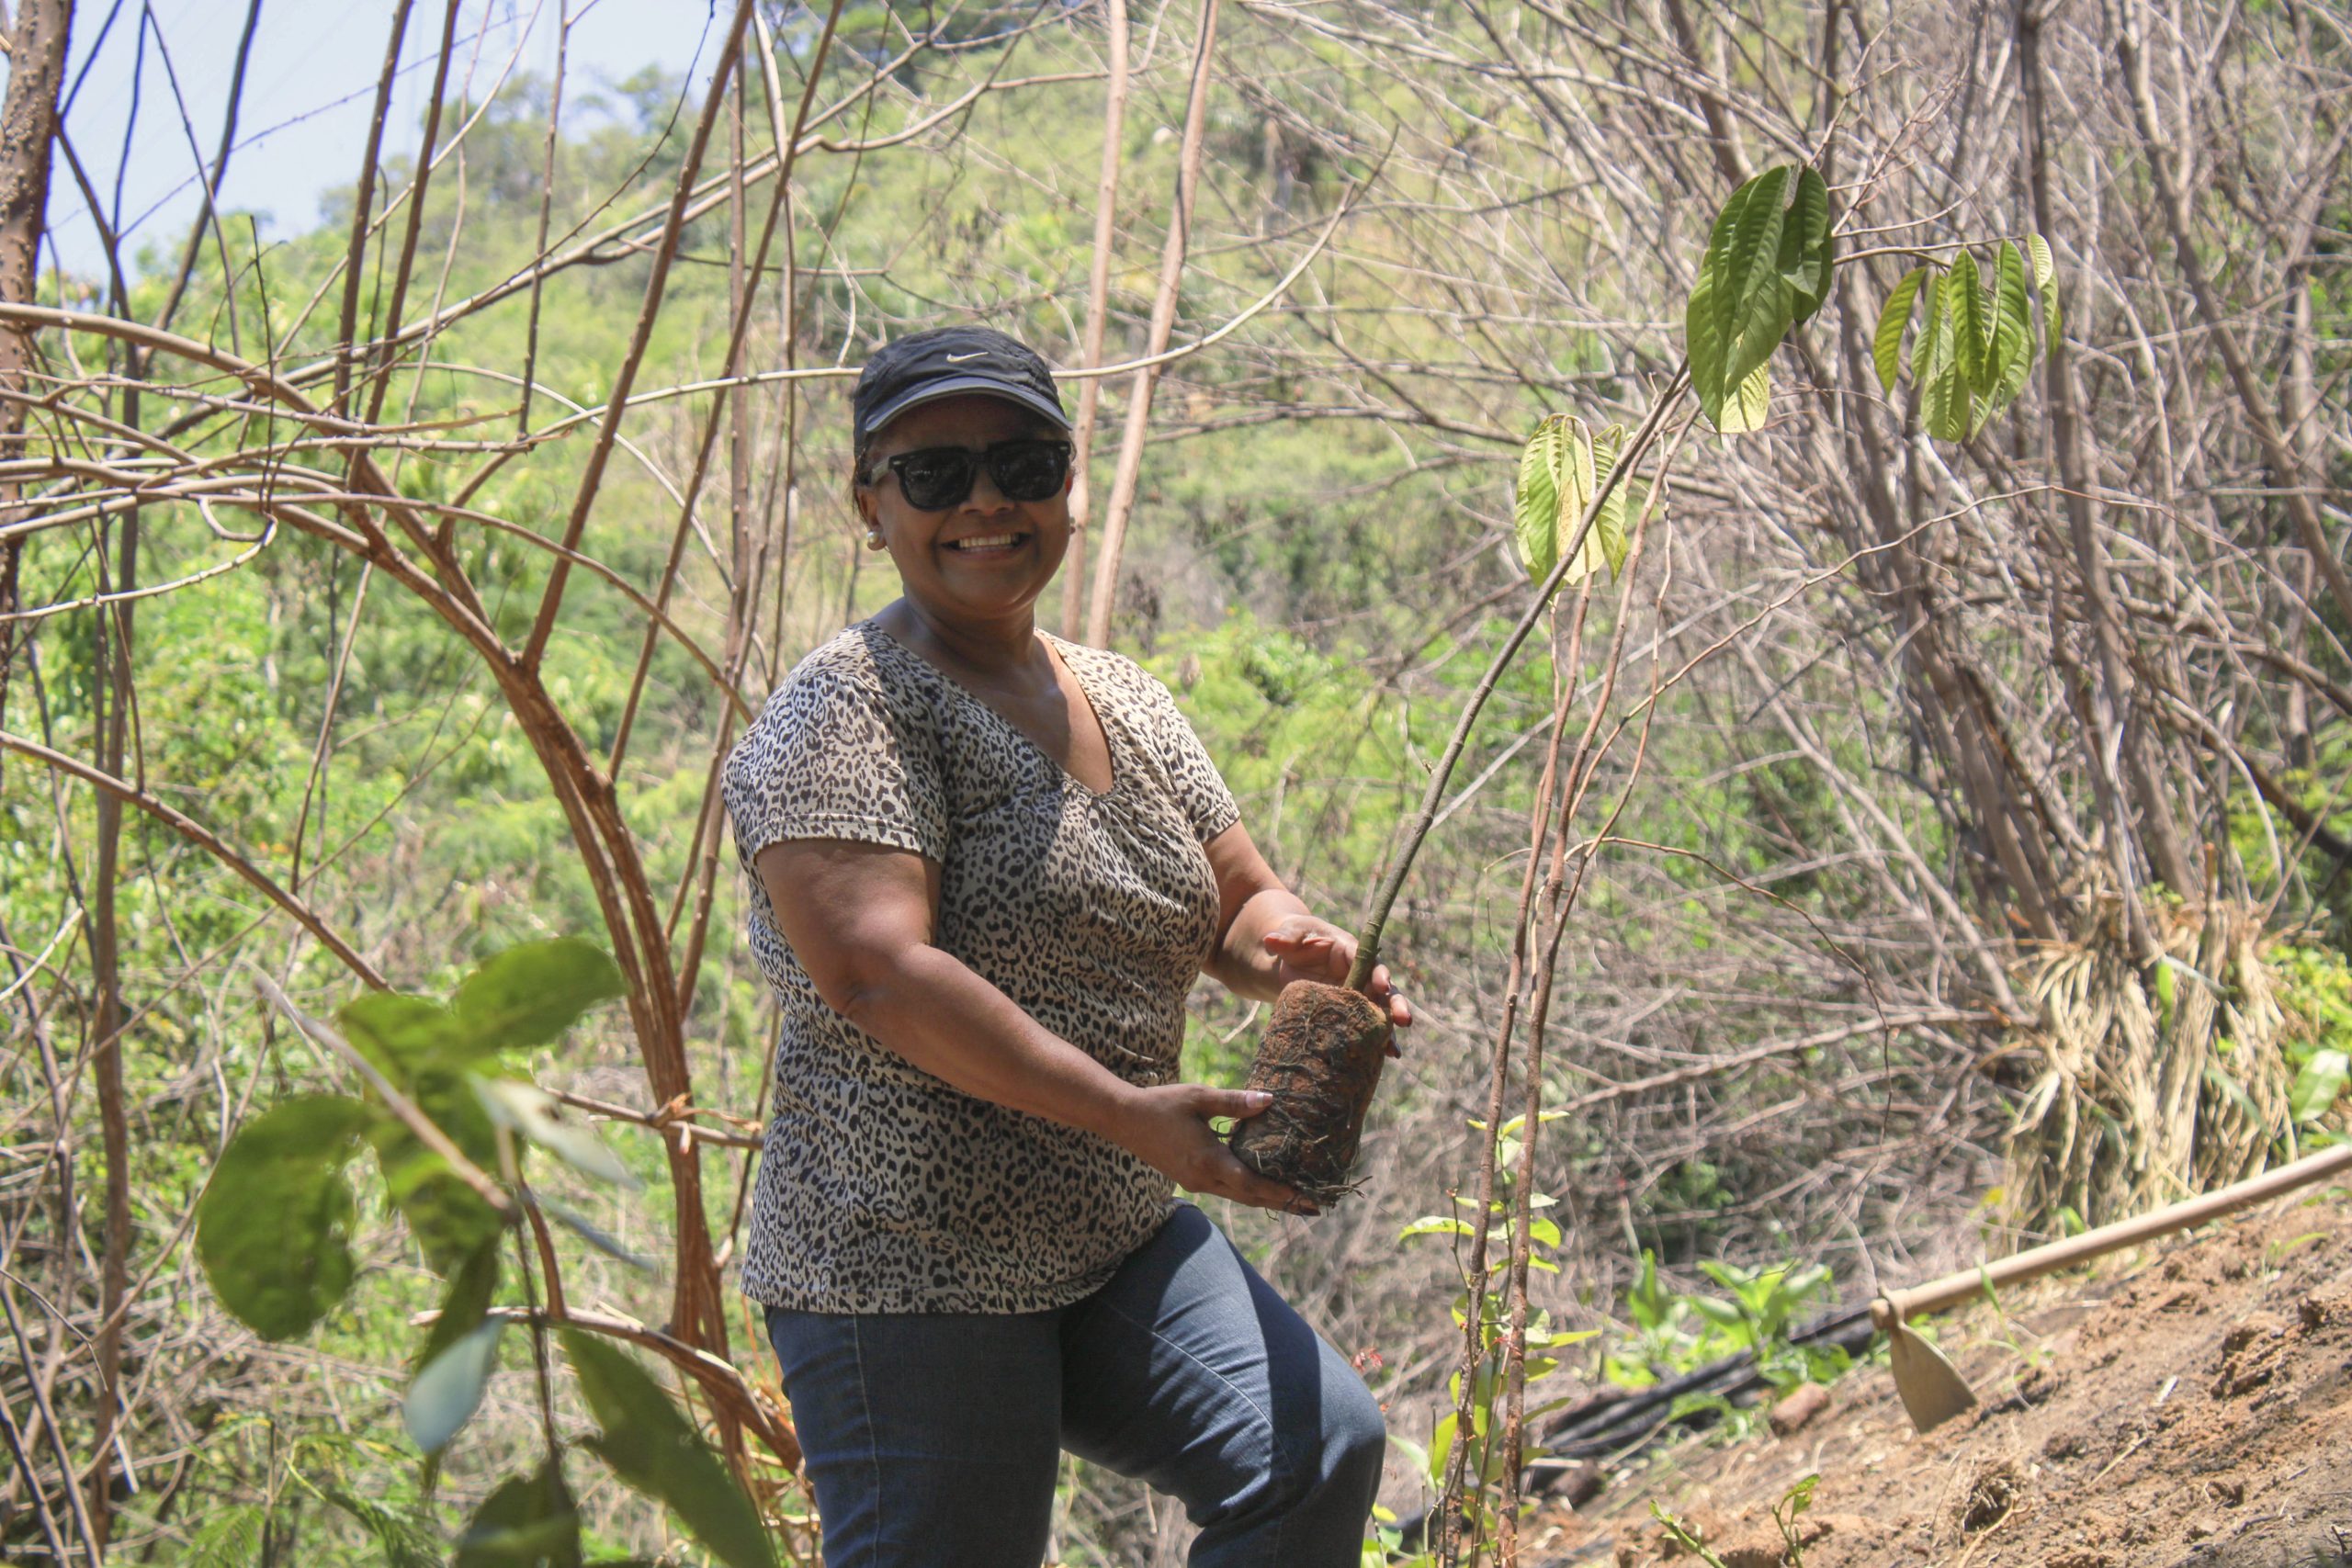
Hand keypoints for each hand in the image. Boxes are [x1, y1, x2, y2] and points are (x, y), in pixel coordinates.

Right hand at [1109, 1083, 1316, 1214]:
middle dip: (1283, 1203)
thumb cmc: (1162, 1104)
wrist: (1123, 1120)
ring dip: (1267, 1198)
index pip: (1252, 1184)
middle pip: (1250, 1197)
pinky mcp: (1190, 1179)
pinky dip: (1248, 1190)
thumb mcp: (1199, 1097)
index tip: (1307, 1198)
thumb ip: (1235, 1102)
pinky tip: (1262, 1184)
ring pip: (1238, 1196)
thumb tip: (1270, 1100)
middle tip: (1314, 1207)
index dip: (1281, 1193)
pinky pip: (1226, 1189)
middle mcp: (1203, 1178)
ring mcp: (1195, 1182)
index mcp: (1208, 1159)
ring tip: (1295, 1199)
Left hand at [1260, 915, 1413, 1036]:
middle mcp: (1360, 974)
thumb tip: (1269, 940)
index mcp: (1349, 951)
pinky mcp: (1349, 1012)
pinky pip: (1365, 1026)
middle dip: (1394, 1004)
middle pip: (1383, 988)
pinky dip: (1375, 1040)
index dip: (1377, 973)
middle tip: (1404, 1020)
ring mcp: (1357, 994)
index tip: (1383, 986)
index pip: (1367, 961)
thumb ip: (1284, 937)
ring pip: (1379, 1011)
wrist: (1288, 960)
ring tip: (1394, 1049)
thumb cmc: (1293, 941)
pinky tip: (1384, 1057)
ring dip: (1388, 1029)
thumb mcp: (1288, 935)